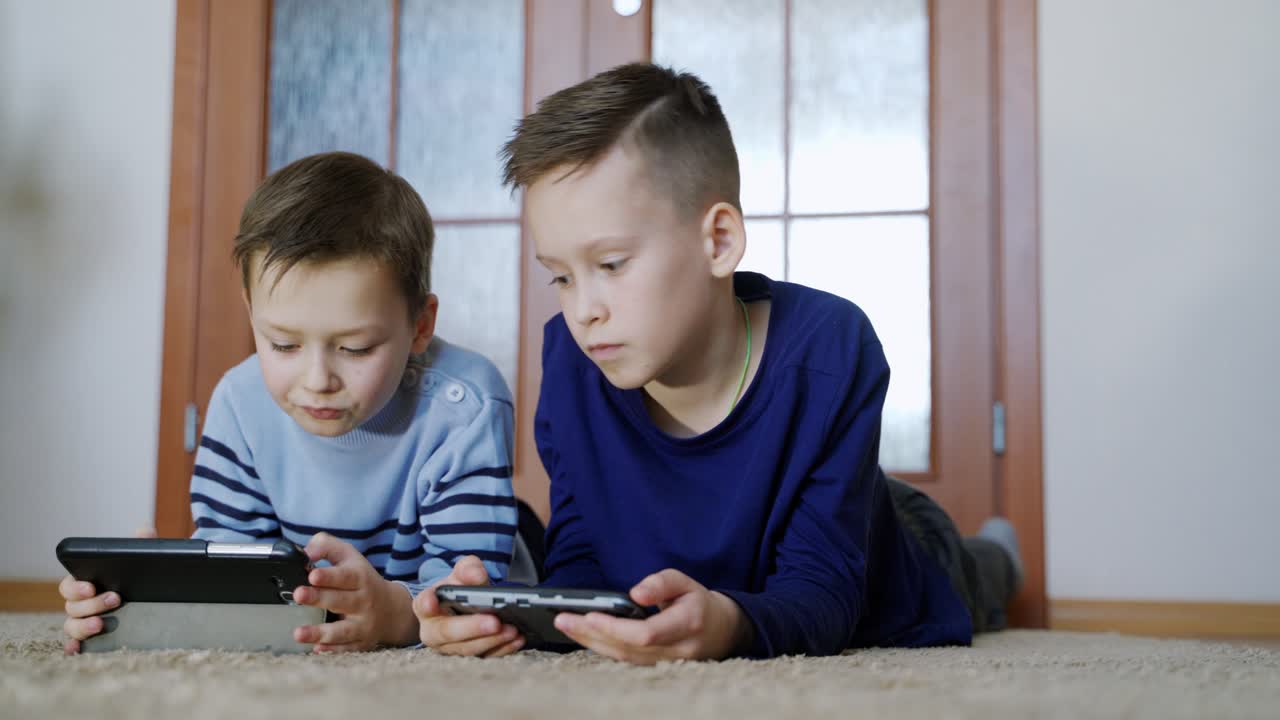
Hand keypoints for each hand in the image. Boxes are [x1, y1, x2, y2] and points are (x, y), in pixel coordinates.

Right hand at [60, 527, 157, 654]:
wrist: (155, 597)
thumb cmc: (140, 576)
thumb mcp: (143, 560)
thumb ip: (142, 544)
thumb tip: (144, 530)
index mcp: (86, 582)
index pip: (68, 585)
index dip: (76, 587)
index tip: (91, 586)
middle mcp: (82, 604)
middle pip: (72, 607)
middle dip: (91, 604)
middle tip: (116, 598)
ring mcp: (86, 622)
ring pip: (72, 626)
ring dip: (82, 626)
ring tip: (100, 624)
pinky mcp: (94, 639)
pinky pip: (77, 645)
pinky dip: (74, 648)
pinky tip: (78, 649)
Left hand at [291, 532, 416, 651]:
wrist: (392, 609)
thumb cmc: (361, 580)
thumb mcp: (349, 556)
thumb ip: (326, 546)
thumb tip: (306, 552)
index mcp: (360, 578)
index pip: (345, 576)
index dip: (329, 575)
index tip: (312, 575)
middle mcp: (363, 601)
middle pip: (340, 601)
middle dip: (319, 598)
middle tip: (298, 594)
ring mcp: (362, 624)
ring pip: (341, 630)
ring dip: (320, 632)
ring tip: (298, 633)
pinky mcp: (360, 643)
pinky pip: (346, 648)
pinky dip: (332, 650)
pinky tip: (316, 649)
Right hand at [412, 555, 523, 656]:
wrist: (463, 608)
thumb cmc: (460, 590)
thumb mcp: (463, 574)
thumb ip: (468, 569)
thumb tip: (477, 575)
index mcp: (428, 606)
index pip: (423, 604)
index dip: (427, 603)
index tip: (432, 601)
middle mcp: (434, 631)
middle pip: (448, 632)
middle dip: (472, 628)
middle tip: (494, 622)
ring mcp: (451, 648)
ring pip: (468, 649)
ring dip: (492, 640)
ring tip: (511, 630)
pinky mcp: (469, 657)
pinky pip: (485, 657)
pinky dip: (503, 649)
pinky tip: (517, 639)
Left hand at [552, 569, 751, 664]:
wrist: (722, 631)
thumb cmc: (699, 603)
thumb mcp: (686, 582)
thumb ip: (661, 582)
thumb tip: (635, 592)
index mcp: (687, 623)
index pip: (646, 633)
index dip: (616, 627)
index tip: (590, 615)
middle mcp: (678, 650)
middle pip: (628, 649)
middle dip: (591, 634)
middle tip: (563, 619)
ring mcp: (668, 665)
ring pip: (623, 659)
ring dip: (591, 642)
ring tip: (566, 625)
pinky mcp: (657, 669)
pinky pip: (625, 662)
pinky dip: (602, 649)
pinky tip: (584, 637)